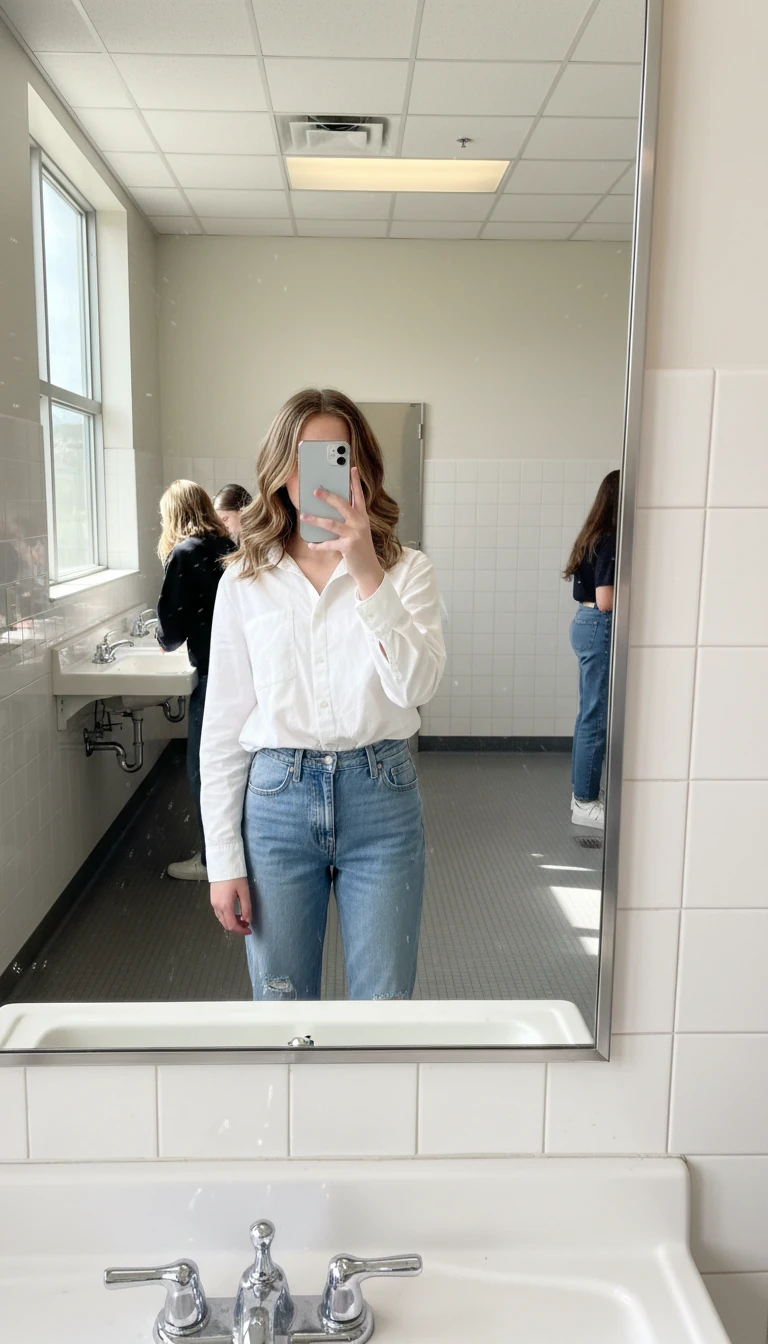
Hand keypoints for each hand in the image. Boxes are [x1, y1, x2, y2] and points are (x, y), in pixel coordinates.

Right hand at [210, 878, 251, 934]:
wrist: (222, 864)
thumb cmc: (235, 876)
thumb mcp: (244, 891)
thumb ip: (246, 907)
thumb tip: (248, 920)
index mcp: (225, 906)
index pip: (232, 925)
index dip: (241, 931)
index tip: (249, 930)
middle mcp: (217, 906)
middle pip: (226, 924)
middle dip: (237, 928)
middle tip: (247, 925)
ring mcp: (213, 903)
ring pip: (222, 920)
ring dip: (232, 922)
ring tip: (243, 919)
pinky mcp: (212, 899)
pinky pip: (219, 913)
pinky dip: (227, 917)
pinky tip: (235, 913)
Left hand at [300, 466, 383, 599]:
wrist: (368, 569)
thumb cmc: (360, 547)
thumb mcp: (358, 530)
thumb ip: (350, 518)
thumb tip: (331, 508)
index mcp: (362, 516)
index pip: (359, 495)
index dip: (355, 482)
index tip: (351, 468)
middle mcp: (360, 523)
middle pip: (343, 505)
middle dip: (328, 497)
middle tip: (315, 491)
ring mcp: (354, 535)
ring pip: (331, 524)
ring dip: (315, 520)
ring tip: (303, 515)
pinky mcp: (348, 547)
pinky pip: (329, 544)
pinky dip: (318, 545)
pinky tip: (311, 544)